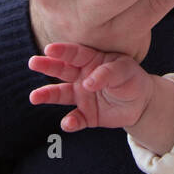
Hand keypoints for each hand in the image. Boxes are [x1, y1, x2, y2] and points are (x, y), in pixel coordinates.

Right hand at [28, 43, 151, 131]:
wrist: (141, 102)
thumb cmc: (131, 78)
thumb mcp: (125, 70)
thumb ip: (107, 73)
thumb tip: (87, 83)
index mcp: (91, 60)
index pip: (75, 54)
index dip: (62, 51)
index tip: (49, 49)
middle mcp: (81, 77)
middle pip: (62, 70)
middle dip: (47, 66)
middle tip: (33, 62)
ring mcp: (82, 96)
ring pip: (61, 95)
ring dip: (47, 95)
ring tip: (34, 97)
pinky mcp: (86, 115)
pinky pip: (76, 119)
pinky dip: (71, 122)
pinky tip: (68, 124)